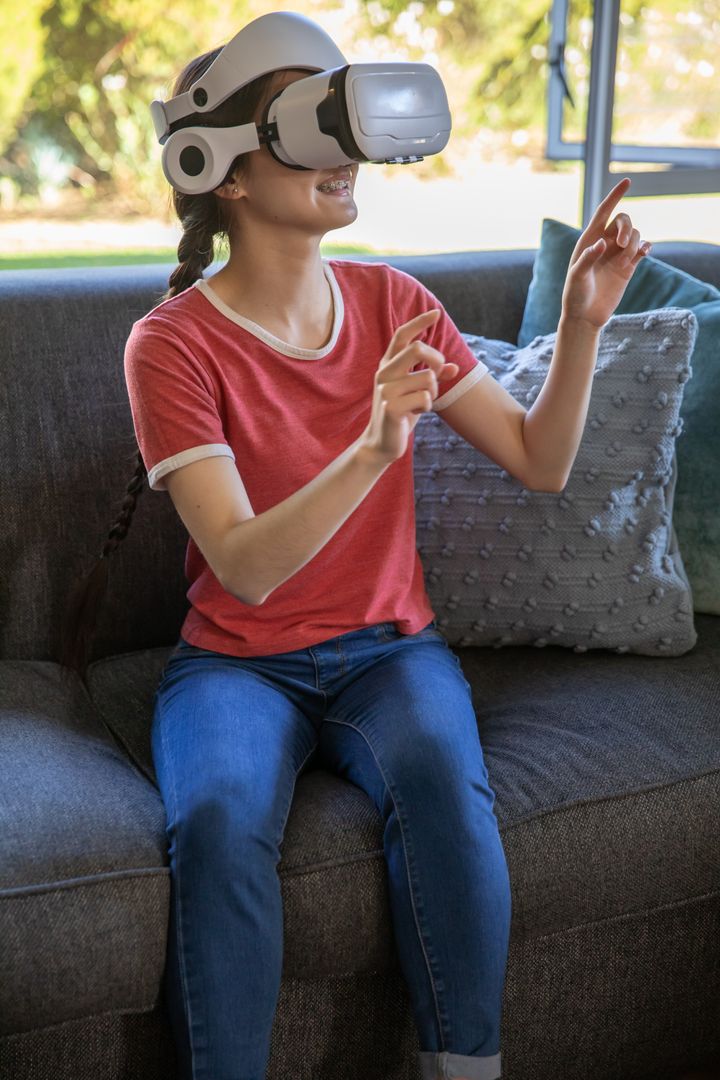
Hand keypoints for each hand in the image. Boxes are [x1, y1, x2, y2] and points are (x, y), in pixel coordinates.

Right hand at [359, 309, 458, 465]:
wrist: (382, 443)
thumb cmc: (402, 414)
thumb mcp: (419, 392)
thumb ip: (433, 377)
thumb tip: (454, 368)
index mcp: (388, 365)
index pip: (402, 336)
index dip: (419, 323)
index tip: (437, 313)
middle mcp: (384, 373)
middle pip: (417, 349)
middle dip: (436, 359)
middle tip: (437, 374)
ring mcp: (386, 389)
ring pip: (427, 378)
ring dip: (433, 392)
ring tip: (422, 403)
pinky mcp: (391, 407)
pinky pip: (424, 398)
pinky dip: (427, 406)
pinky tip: (416, 414)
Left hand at [561, 177, 651, 330]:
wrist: (585, 316)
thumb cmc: (575, 295)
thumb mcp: (577, 277)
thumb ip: (587, 259)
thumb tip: (601, 243)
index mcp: (589, 240)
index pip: (604, 211)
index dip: (615, 195)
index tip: (628, 181)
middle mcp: (604, 243)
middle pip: (623, 221)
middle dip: (627, 228)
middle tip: (623, 245)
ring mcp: (617, 254)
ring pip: (635, 234)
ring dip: (634, 243)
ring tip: (625, 262)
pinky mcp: (628, 267)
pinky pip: (642, 249)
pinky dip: (646, 247)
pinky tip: (644, 252)